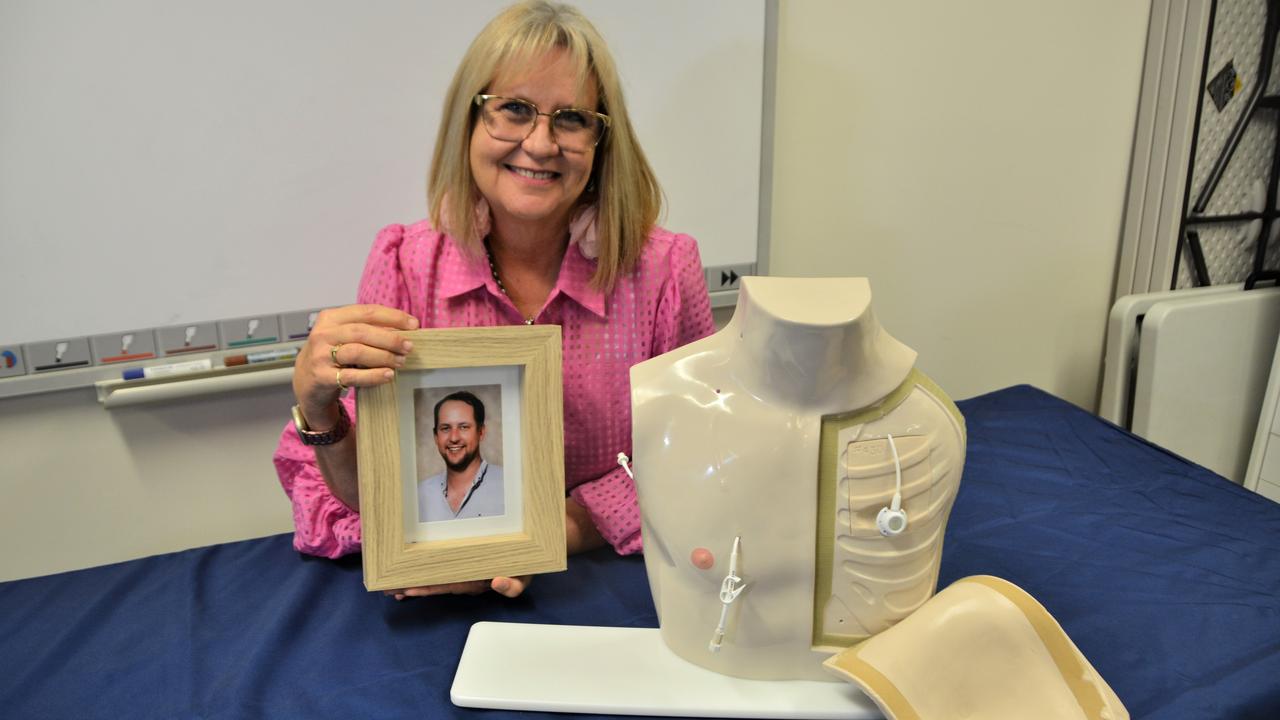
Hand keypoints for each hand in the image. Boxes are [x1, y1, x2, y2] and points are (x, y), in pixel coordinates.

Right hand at [292, 304, 418, 423]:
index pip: (366, 312)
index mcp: (330, 317)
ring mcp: (320, 356)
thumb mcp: (343, 336)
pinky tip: (388, 375)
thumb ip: (367, 329)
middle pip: (362, 331)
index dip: (393, 317)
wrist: (305, 381)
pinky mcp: (322, 377)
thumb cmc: (331, 354)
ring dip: (383, 356)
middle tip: (409, 346)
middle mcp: (323, 334)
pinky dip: (373, 376)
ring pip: (357, 352)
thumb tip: (403, 330)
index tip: (414, 324)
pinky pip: (352, 376)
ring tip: (400, 361)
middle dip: (390, 338)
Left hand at [384, 575, 530, 600]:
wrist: (528, 558)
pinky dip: (425, 575)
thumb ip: (514, 585)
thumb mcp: (525, 578)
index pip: (449, 586)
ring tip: (393, 588)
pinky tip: (409, 580)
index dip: (429, 588)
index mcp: (477, 582)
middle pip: (437, 585)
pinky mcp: (462, 565)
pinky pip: (442, 571)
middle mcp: (466, 580)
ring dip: (415, 583)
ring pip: (437, 579)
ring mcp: (463, 573)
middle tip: (390, 589)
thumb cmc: (525, 568)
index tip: (409, 589)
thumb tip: (497, 583)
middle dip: (414, 588)